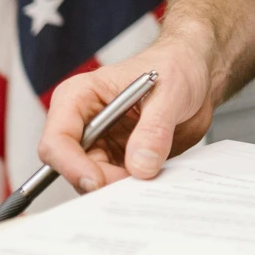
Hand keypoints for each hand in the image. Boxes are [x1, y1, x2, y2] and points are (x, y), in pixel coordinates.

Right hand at [35, 24, 218, 190]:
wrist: (196, 74)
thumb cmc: (175, 66)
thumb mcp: (171, 91)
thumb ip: (155, 128)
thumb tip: (140, 165)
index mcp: (80, 96)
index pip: (57, 139)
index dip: (71, 165)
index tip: (97, 181)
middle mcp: (84, 123)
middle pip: (74, 167)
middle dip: (102, 182)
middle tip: (134, 187)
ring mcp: (101, 144)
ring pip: (95, 181)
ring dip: (120, 188)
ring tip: (149, 182)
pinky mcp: (120, 160)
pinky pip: (119, 184)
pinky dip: (133, 189)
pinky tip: (154, 182)